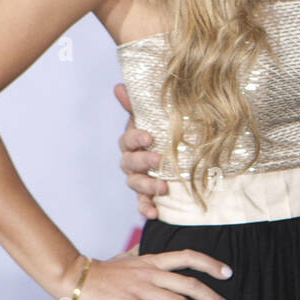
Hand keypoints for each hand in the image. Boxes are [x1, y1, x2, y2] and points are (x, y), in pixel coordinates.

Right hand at [64, 250, 234, 299]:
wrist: (75, 278)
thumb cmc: (100, 270)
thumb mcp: (124, 257)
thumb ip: (137, 254)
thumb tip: (141, 248)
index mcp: (153, 260)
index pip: (188, 256)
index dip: (210, 264)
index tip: (228, 273)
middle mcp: (152, 273)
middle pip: (191, 284)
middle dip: (214, 299)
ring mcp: (142, 289)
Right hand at [116, 82, 164, 218]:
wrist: (180, 157)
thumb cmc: (163, 133)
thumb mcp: (156, 118)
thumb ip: (137, 104)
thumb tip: (118, 85)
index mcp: (133, 141)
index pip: (128, 139)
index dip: (136, 138)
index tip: (149, 136)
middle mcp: (132, 161)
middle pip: (130, 163)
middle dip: (143, 161)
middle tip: (158, 160)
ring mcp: (138, 179)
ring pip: (135, 184)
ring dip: (147, 186)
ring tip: (163, 187)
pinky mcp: (147, 196)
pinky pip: (141, 204)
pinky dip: (146, 209)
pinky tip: (154, 213)